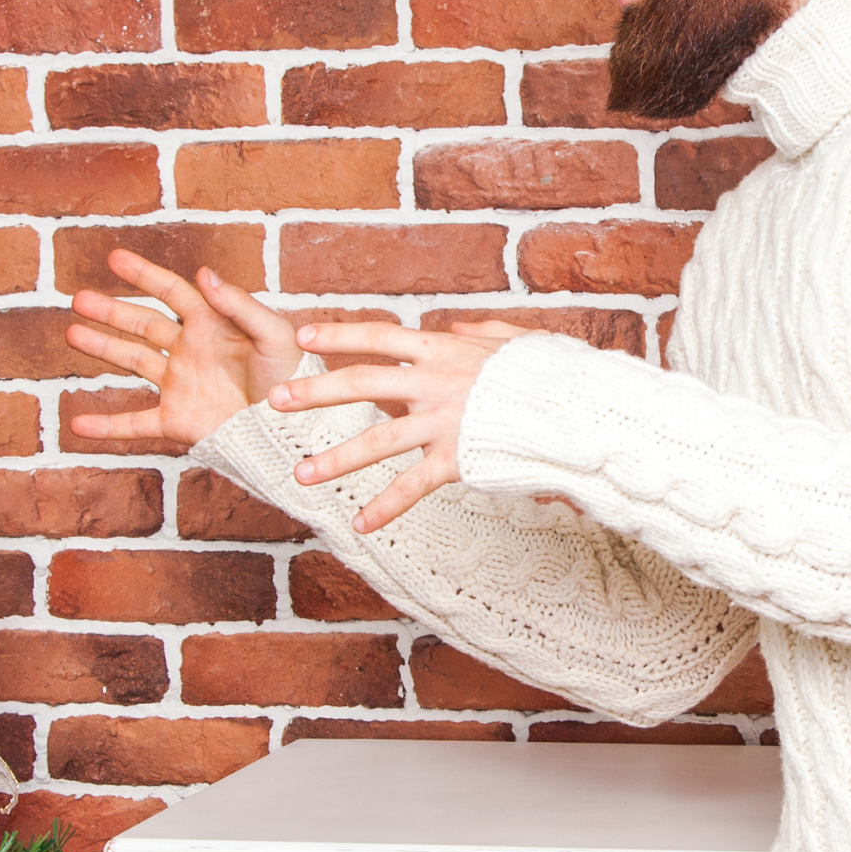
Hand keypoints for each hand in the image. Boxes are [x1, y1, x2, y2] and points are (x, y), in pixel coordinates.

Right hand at [66, 249, 303, 448]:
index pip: (172, 292)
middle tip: (79, 299)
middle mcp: (191, 351)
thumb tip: (204, 273)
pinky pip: (135, 423)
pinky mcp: (178, 420)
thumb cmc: (292, 378)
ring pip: (133, 362)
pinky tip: (78, 423)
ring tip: (72, 334)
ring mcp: (181, 384)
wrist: (295, 429)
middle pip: (143, 324)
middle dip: (111, 311)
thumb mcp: (273, 334)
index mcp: (213, 325)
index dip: (144, 274)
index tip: (115, 258)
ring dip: (102, 348)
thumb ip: (239, 304)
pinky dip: (106, 426)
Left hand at [274, 318, 533, 533]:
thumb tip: (450, 326)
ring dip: (335, 458)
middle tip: (274, 399)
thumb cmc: (550, 373)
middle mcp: (435, 383)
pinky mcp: (457, 459)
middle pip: (362, 383)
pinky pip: (414, 486)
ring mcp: (443, 422)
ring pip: (377, 440)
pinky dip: (387, 507)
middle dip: (314, 391)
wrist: (576, 408)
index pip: (380, 336)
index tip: (303, 335)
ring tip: (299, 474)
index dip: (340, 334)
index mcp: (444, 351)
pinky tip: (361, 525)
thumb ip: (477, 332)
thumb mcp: (513, 340)